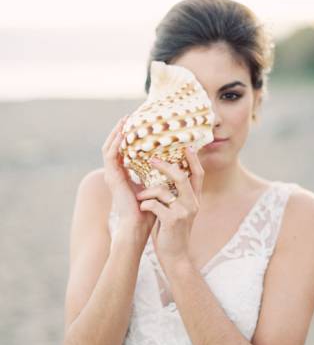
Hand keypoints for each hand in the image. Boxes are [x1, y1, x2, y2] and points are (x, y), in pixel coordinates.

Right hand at [102, 115, 155, 237]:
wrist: (137, 227)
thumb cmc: (148, 212)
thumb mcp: (154, 187)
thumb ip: (157, 175)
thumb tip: (171, 163)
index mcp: (124, 176)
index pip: (123, 152)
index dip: (128, 138)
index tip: (136, 125)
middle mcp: (116, 175)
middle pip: (114, 147)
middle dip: (120, 131)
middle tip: (128, 116)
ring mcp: (112, 176)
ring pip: (110, 148)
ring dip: (116, 133)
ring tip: (124, 120)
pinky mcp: (112, 178)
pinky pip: (110, 156)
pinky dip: (116, 143)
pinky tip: (123, 133)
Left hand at [135, 146, 203, 272]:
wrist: (175, 256)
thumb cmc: (172, 231)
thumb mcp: (178, 211)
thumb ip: (176, 194)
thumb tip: (166, 175)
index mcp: (195, 199)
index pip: (198, 174)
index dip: (193, 159)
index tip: (186, 146)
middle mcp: (193, 204)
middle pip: (182, 176)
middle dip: (165, 166)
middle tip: (151, 159)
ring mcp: (184, 212)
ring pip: (163, 190)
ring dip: (148, 191)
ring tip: (140, 196)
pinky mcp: (173, 221)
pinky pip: (154, 205)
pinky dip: (145, 204)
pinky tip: (142, 208)